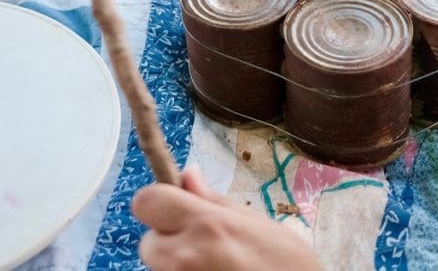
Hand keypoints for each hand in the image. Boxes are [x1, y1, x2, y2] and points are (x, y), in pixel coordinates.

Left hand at [133, 168, 321, 270]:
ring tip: (213, 266)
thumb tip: (188, 175)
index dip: (159, 200)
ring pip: (158, 267)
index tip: (175, 205)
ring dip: (175, 263)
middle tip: (201, 244)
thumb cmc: (290, 266)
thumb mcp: (259, 224)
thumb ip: (216, 201)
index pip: (147, 201)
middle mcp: (186, 256)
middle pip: (148, 242)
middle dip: (167, 239)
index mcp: (207, 226)